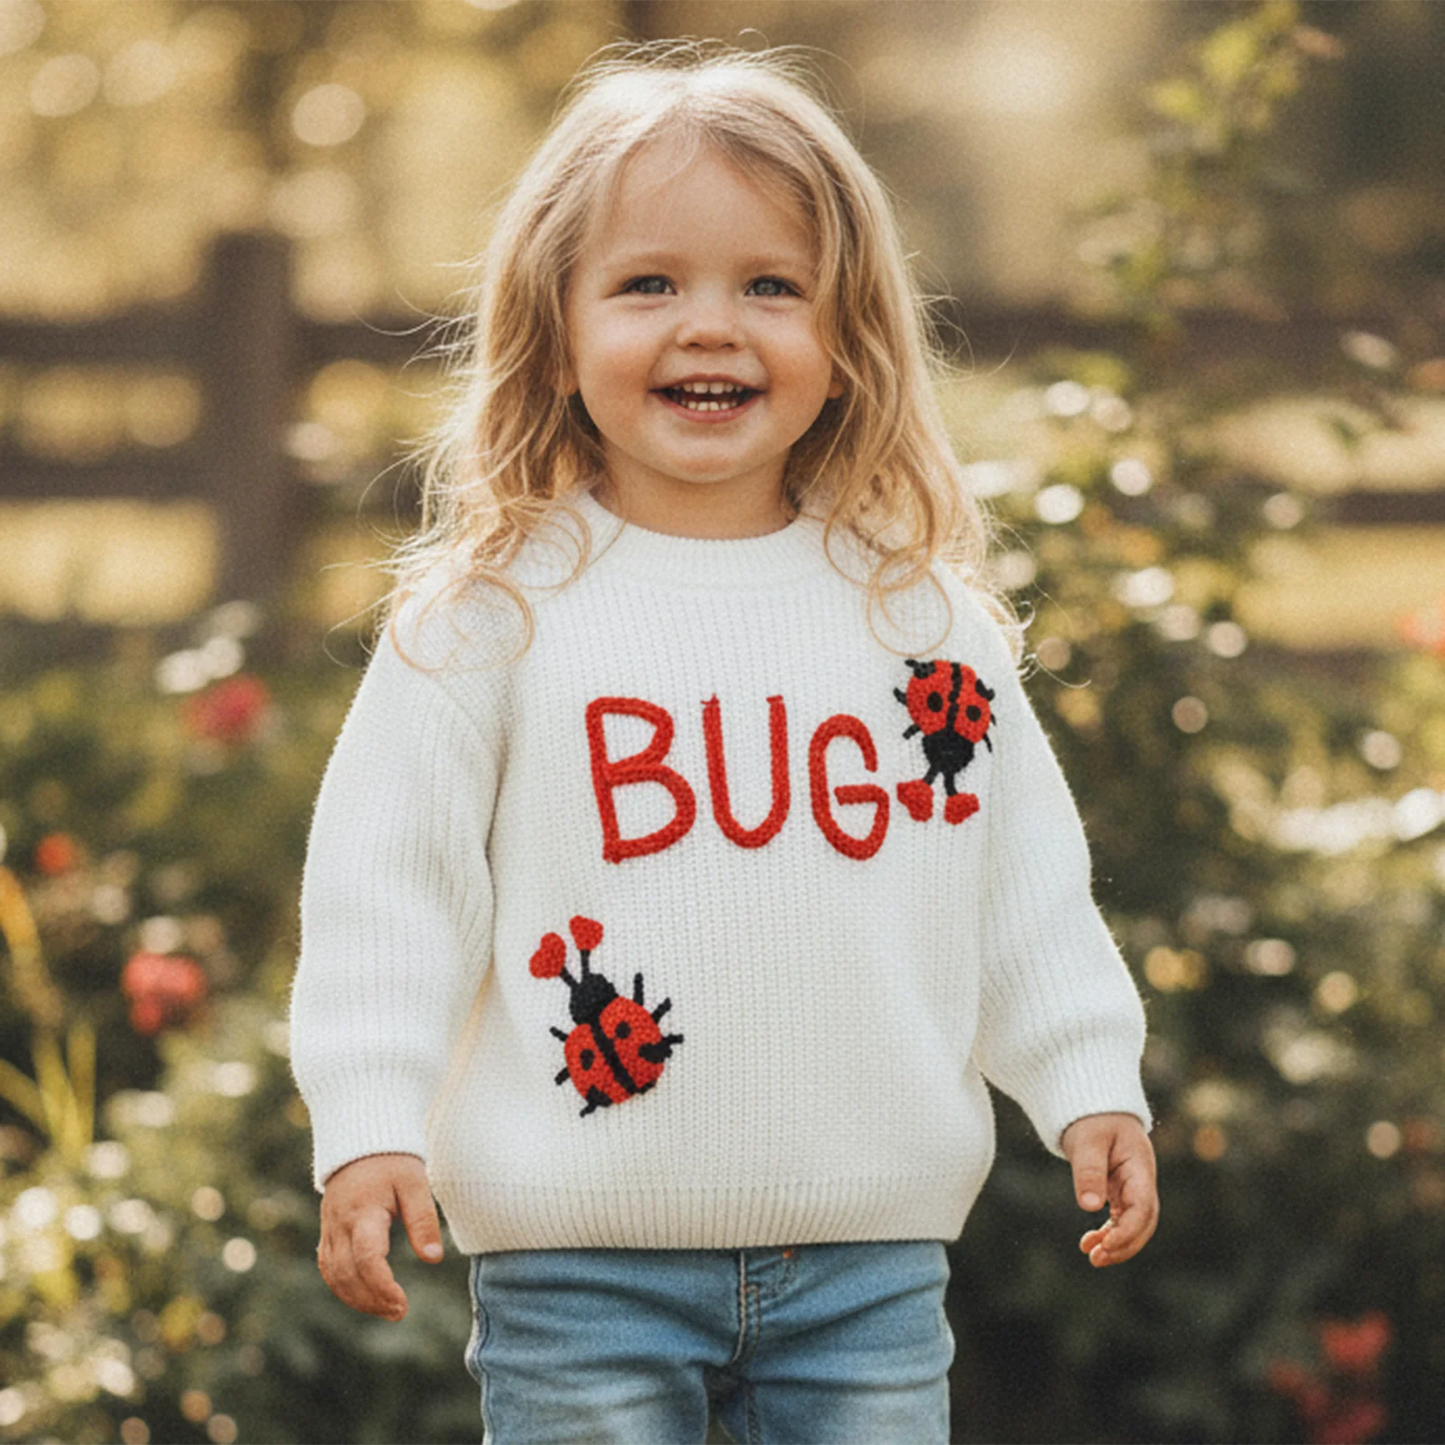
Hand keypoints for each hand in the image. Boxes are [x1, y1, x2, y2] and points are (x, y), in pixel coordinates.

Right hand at [317, 1152, 443, 1318]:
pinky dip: (343, 1287)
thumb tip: (433, 1259)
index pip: (366, 1258)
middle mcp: (340, 1223)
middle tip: (399, 1312)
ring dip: (357, 1299)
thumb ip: (423, 1220)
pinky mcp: (327, 1231)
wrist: (361, 1141)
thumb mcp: (415, 1183)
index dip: (382, 1286)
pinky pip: (328, 1267)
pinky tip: (365, 1296)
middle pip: (347, 1273)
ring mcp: (330, 1228)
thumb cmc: (393, 1161)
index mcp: (363, 1211)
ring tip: (387, 1310)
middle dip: (371, 1299)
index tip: (402, 1304)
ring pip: (334, 1275)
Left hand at [1060, 1113, 1157, 1267]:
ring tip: (1092, 1256)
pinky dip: (1107, 1233)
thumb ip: (1089, 1170)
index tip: (1107, 1245)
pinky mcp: (1121, 1192)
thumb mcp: (1088, 1141)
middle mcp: (1141, 1181)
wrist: (1095, 1108)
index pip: (1143, 1207)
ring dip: (1115, 1244)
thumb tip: (1090, 1206)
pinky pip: (1120, 1219)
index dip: (1128, 1231)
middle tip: (1096, 1258)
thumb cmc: (1093, 1119)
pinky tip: (1089, 1243)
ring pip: (1133, 1225)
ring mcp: (1133, 1188)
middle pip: (1143, 1223)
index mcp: (1140, 1167)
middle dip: (1124, 1245)